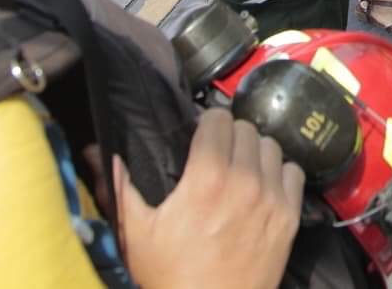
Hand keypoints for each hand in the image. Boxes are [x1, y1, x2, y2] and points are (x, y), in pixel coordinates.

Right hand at [114, 110, 302, 288]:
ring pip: (272, 147)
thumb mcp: (135, 233)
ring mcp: (271, 199)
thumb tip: (96, 152)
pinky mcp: (289, 219)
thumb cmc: (169, 277)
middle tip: (217, 155)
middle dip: (230, 136)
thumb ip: (119, 187)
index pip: (219, 119)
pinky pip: (294, 174)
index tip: (201, 136)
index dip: (207, 124)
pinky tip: (264, 187)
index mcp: (206, 177)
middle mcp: (244, 181)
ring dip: (255, 153)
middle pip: (246, 129)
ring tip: (240, 170)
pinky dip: (280, 174)